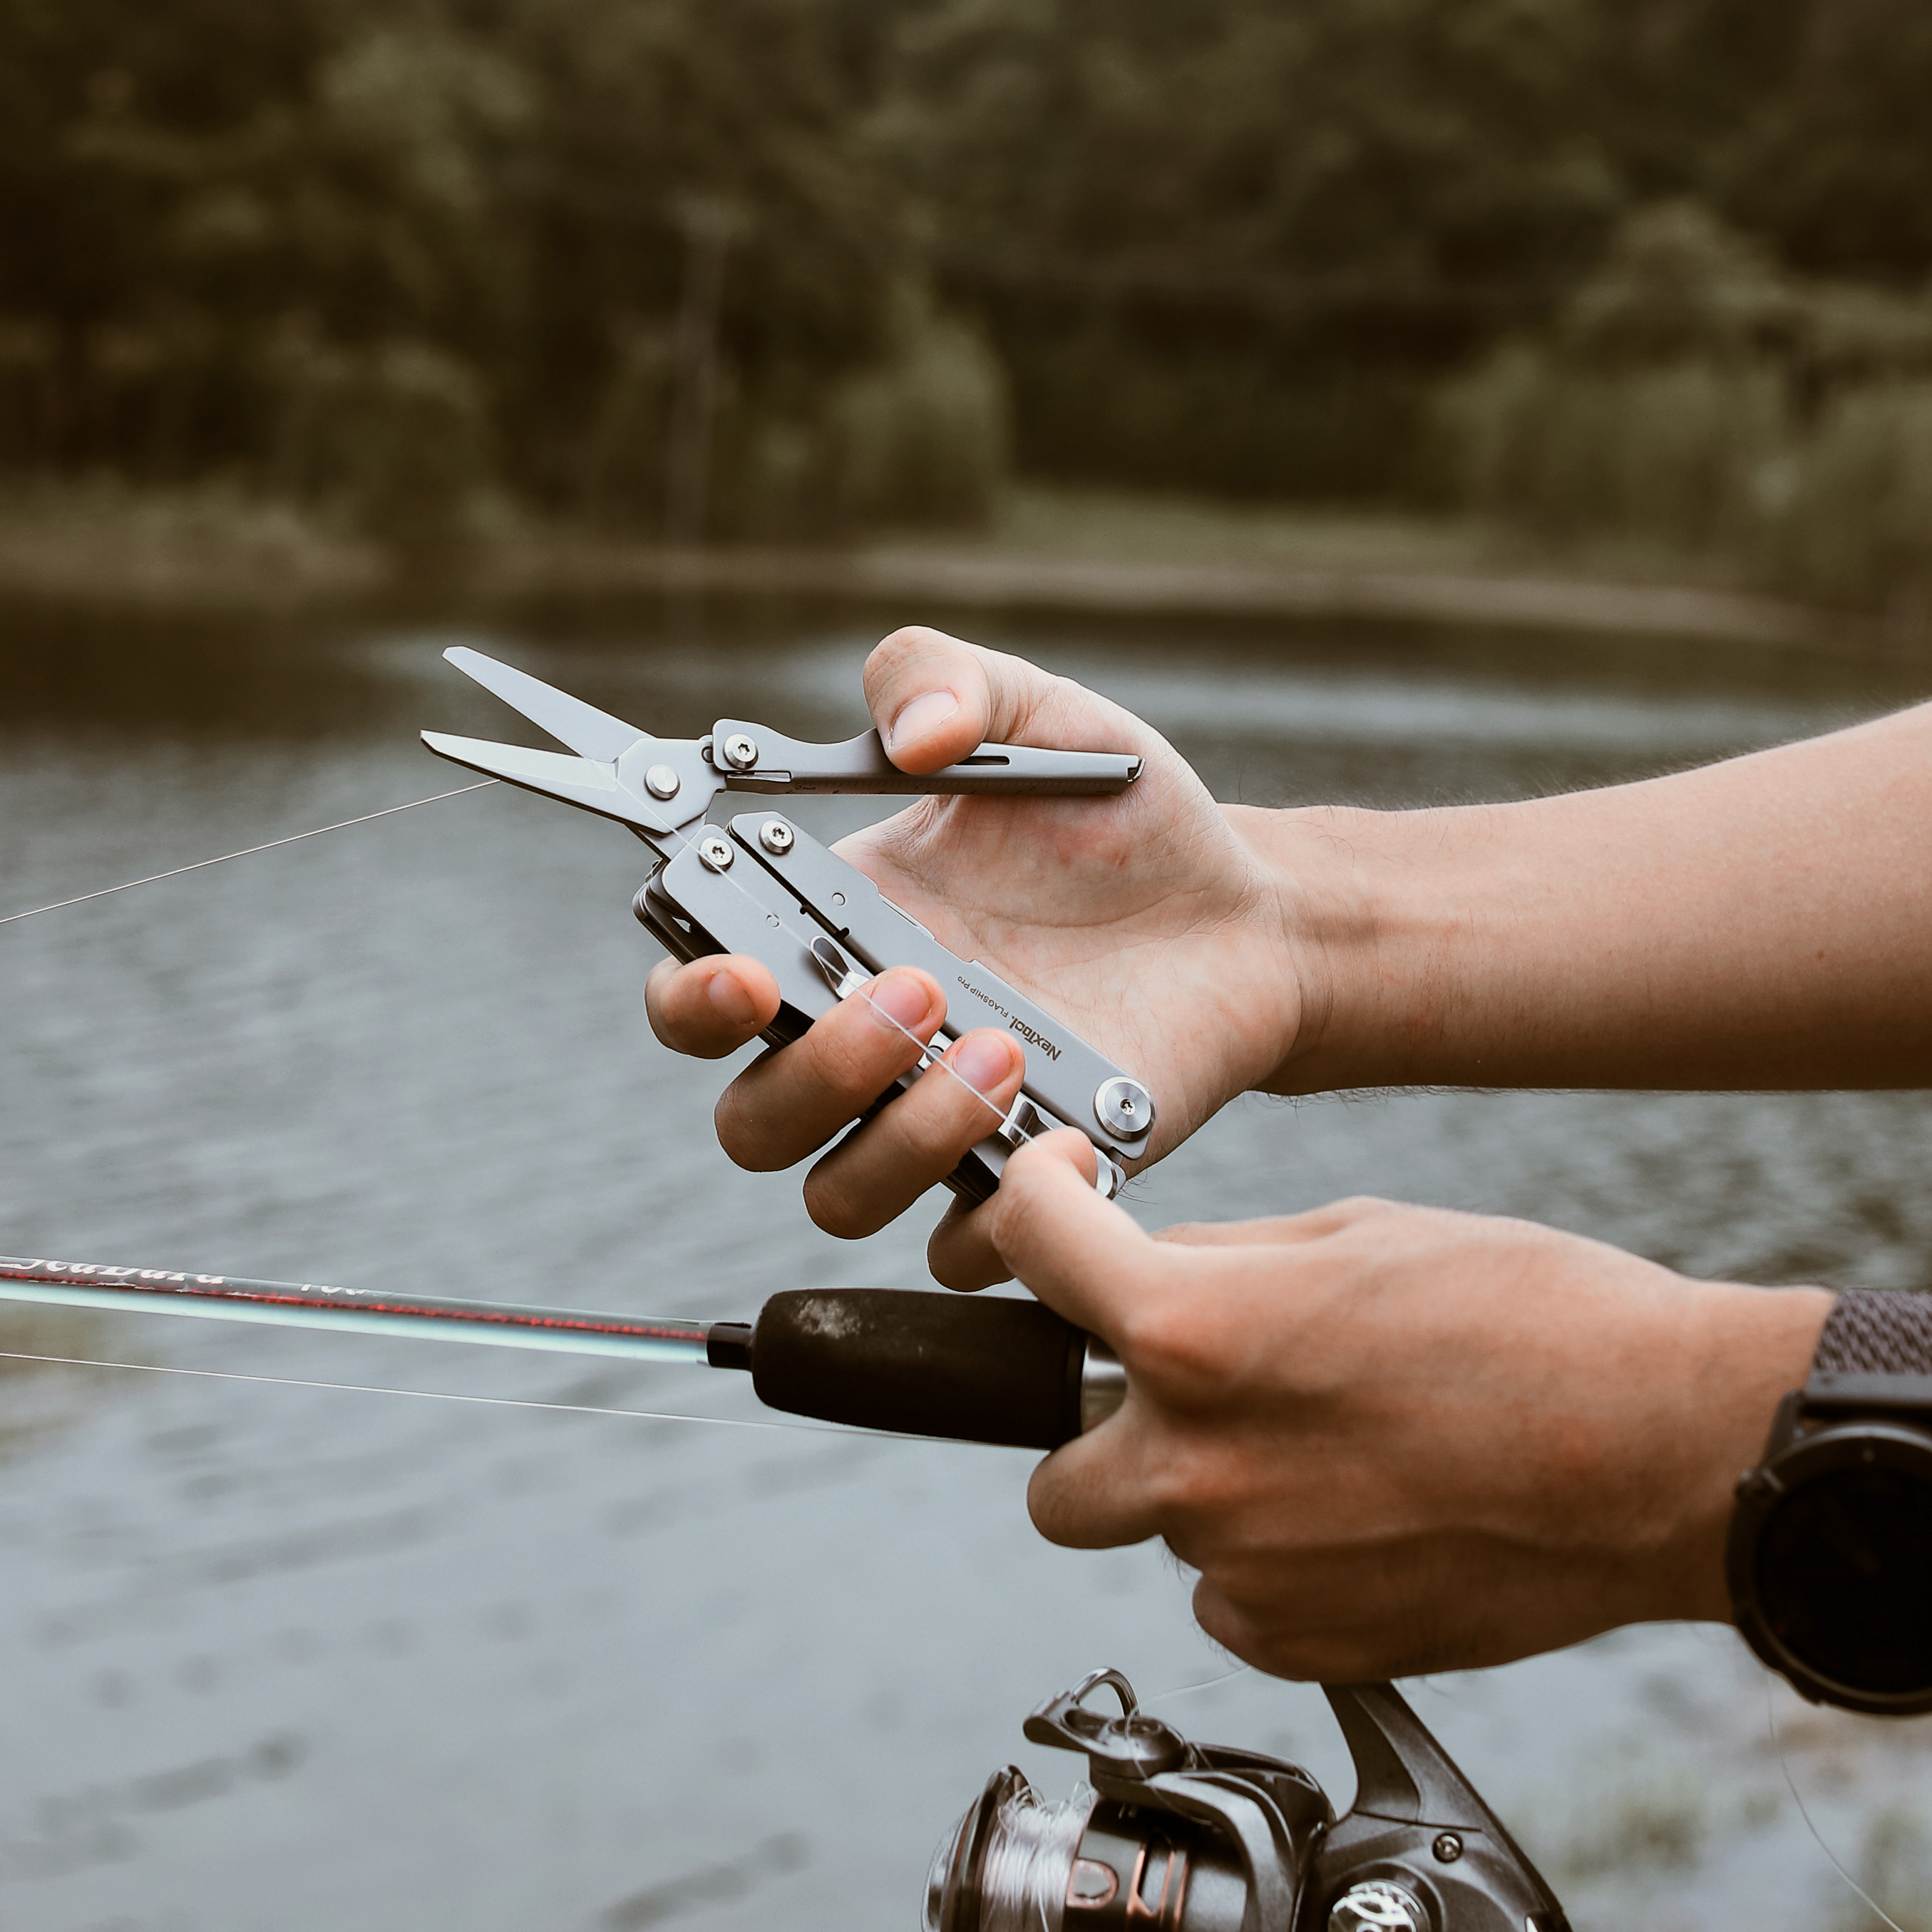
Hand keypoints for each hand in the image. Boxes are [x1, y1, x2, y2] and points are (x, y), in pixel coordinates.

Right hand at [645, 626, 1314, 1285]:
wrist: (1244, 910)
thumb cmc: (1117, 818)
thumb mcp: (1035, 713)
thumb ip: (944, 680)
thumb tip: (910, 734)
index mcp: (823, 937)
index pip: (695, 1001)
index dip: (687, 1001)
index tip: (740, 973)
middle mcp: (861, 1047)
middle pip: (752, 1123)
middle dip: (815, 1071)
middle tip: (918, 991)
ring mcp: (934, 1125)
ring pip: (841, 1194)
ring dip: (903, 1137)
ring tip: (1005, 1047)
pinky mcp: (1020, 1180)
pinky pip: (963, 1251)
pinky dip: (998, 1215)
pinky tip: (1069, 1136)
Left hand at [990, 1132, 1823, 1679]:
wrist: (1672, 1451)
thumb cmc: (1545, 1323)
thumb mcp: (1363, 1234)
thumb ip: (1225, 1261)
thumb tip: (1149, 1269)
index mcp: (1193, 1330)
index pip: (1029, 1248)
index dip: (1034, 1212)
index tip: (1056, 1209)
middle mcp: (1194, 1459)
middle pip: (1054, 1466)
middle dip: (1109, 1428)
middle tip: (1205, 1397)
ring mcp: (1242, 1567)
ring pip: (1161, 1537)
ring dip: (1209, 1498)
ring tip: (1333, 1456)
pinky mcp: (1299, 1644)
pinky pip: (1234, 1604)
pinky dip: (1276, 1571)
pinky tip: (1370, 1522)